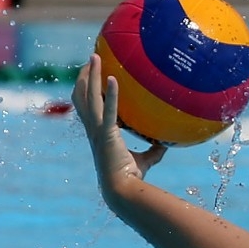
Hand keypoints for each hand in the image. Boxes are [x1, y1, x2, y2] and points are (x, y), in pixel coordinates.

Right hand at [72, 55, 165, 188]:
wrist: (123, 190)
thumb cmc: (132, 178)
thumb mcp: (145, 160)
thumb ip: (154, 151)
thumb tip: (167, 143)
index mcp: (98, 133)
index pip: (87, 108)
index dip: (86, 92)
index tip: (90, 77)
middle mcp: (93, 129)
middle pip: (81, 97)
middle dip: (83, 77)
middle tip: (90, 58)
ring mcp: (97, 130)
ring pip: (88, 97)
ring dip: (90, 76)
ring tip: (94, 57)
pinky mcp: (106, 134)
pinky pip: (109, 109)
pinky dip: (112, 94)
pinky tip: (114, 78)